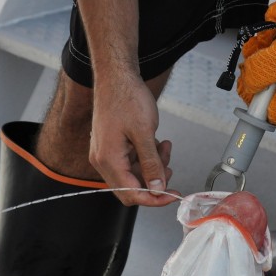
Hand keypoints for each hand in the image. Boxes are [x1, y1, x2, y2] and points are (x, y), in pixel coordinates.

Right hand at [88, 74, 180, 206]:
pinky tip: (157, 143)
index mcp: (108, 160)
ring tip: (164, 147)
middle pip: (131, 187)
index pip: (131, 194)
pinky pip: (132, 161)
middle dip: (154, 181)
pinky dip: (147, 156)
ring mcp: (107, 153)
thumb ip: (151, 164)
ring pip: (134, 174)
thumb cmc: (126, 98)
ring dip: (153, 166)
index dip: (154, 199)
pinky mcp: (112, 147)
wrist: (116, 76)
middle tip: (169, 169)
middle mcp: (103, 160)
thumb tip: (157, 188)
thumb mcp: (144, 133)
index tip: (172, 196)